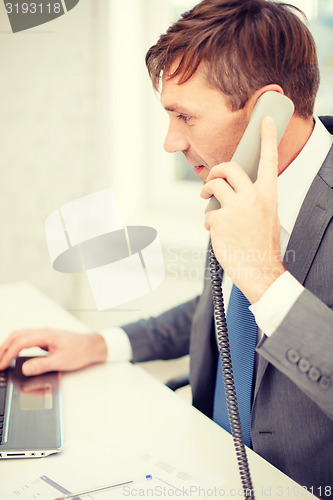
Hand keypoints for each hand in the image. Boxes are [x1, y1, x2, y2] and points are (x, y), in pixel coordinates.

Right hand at [0, 328, 106, 375]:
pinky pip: (26, 339)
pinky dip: (16, 345)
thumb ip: (42, 364)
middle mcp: (43, 332)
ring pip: (20, 336)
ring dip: (8, 345)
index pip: (20, 342)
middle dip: (3, 348)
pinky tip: (13, 353)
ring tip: (1, 357)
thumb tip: (25, 368)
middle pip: (16, 336)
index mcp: (46, 335)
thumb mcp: (61, 361)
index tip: (1, 365)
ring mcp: (44, 334)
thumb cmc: (81, 351)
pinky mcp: (45, 339)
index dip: (7, 354)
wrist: (92, 346)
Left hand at [201, 116, 284, 302]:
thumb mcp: (267, 215)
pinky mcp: (219, 220)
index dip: (267, 138)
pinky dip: (209, 220)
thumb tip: (234, 188)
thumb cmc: (261, 244)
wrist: (259, 269)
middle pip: (229, 168)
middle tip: (212, 180)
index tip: (267, 121)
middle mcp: (253, 197)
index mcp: (268, 194)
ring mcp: (235, 208)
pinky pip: (208, 212)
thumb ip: (254, 198)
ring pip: (214, 186)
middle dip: (216, 171)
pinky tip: (216, 230)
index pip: (269, 160)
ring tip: (208, 198)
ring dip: (207, 190)